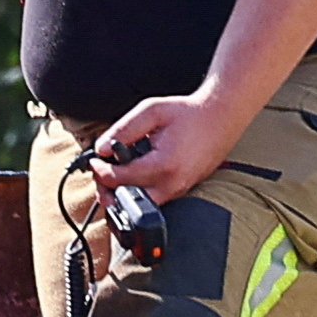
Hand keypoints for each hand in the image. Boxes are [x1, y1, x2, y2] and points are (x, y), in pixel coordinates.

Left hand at [92, 93, 245, 205]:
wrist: (220, 117)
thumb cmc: (188, 113)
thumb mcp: (151, 111)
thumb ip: (123, 129)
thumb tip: (102, 148)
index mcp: (163, 165)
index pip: (119, 179)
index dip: (100, 171)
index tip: (95, 161)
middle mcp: (173, 183)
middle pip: (127, 201)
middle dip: (108, 189)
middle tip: (102, 172)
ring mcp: (180, 190)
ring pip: (141, 204)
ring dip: (123, 192)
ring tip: (116, 173)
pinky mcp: (183, 190)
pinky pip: (155, 199)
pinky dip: (139, 191)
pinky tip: (134, 174)